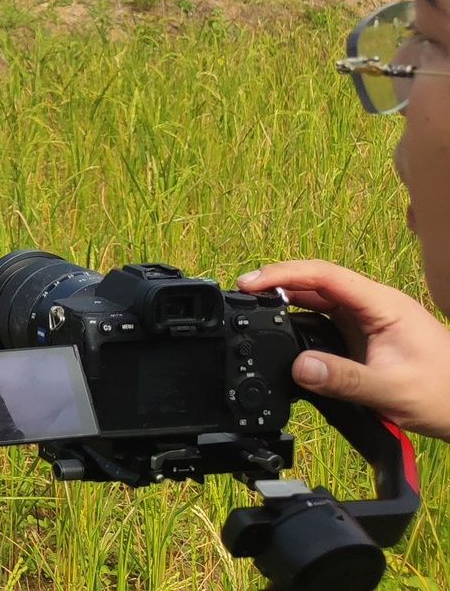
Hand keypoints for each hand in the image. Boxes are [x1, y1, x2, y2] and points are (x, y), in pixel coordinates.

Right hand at [237, 260, 449, 439]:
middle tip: (241, 297)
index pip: (324, 275)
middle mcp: (373, 306)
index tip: (250, 284)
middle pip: (316, 283)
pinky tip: (282, 332)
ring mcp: (368, 320)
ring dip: (287, 303)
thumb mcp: (392, 390)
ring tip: (253, 310)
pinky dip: (299, 324)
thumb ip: (344, 379)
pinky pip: (325, 321)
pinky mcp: (364, 336)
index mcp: (382, 305)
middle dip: (277, 285)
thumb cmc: (443, 394)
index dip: (283, 275)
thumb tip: (299, 368)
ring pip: (318, 301)